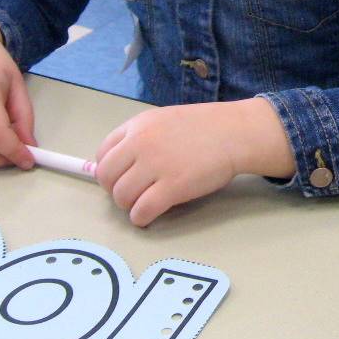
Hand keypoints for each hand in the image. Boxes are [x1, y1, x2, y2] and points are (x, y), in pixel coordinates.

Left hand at [94, 98, 291, 226]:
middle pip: (107, 177)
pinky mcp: (172, 187)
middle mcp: (141, 143)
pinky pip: (142, 211)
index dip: (110, 171)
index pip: (103, 154)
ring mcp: (156, 165)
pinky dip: (141, 218)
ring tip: (144, 204)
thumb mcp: (165, 120)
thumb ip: (142, 137)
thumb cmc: (206, 127)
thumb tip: (124, 164)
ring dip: (129, 206)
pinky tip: (150, 215)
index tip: (121, 179)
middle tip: (132, 195)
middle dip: (116, 190)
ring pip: (121, 196)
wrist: (236, 133)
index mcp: (138, 126)